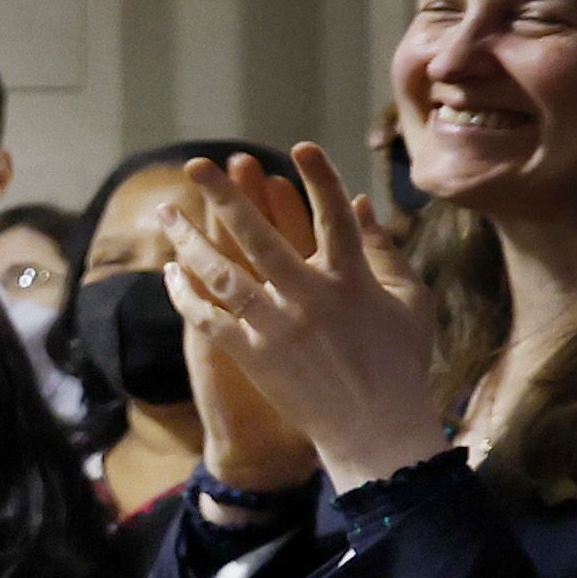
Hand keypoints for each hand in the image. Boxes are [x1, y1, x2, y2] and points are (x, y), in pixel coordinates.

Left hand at [161, 147, 431, 489]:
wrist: (376, 431)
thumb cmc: (401, 362)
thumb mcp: (409, 302)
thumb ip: (385, 250)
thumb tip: (362, 203)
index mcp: (353, 280)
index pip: (332, 216)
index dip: (318, 179)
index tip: (298, 147)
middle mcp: (310, 298)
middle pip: (258, 235)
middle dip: (224, 196)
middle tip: (197, 164)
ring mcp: (276, 327)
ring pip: (221, 273)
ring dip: (189, 240)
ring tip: (166, 211)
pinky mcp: (252, 356)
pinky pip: (208, 318)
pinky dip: (186, 294)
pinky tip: (171, 271)